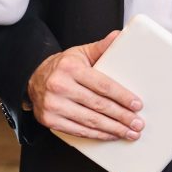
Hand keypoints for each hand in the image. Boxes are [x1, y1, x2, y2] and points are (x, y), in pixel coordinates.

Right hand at [27, 31, 143, 139]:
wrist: (34, 79)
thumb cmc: (63, 67)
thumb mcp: (81, 53)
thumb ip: (101, 47)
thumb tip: (119, 36)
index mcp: (70, 68)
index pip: (102, 85)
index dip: (122, 97)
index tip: (137, 105)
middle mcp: (60, 86)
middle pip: (98, 105)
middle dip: (121, 116)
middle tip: (137, 123)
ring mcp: (53, 105)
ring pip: (90, 121)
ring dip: (113, 129)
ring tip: (129, 132)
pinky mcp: (50, 120)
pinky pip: (78, 131)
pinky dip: (97, 135)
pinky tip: (111, 134)